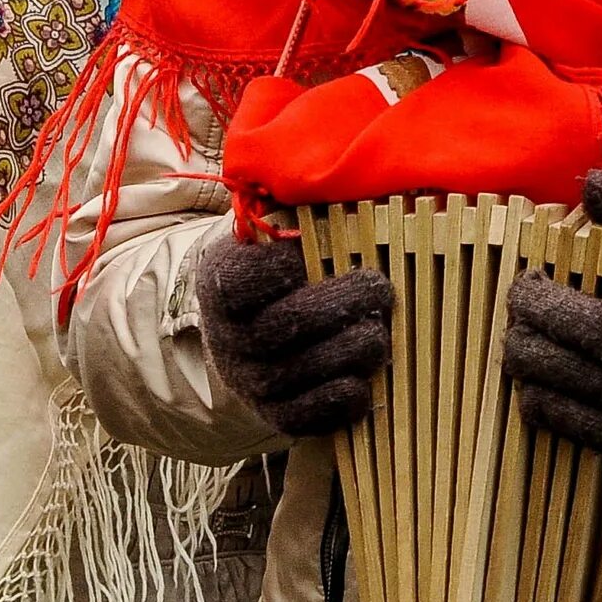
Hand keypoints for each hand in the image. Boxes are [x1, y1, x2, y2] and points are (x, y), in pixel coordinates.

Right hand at [195, 226, 392, 437]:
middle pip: (286, 324)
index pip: (242, 279)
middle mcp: (228, 337)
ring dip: (352, 349)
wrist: (245, 330)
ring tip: (378, 330)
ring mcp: (251, 382)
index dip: (279, 267)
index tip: (311, 255)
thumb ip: (302, 213)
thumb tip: (347, 185)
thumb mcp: (275, 233)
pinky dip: (344, 398)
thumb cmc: (277, 269)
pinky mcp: (275, 415)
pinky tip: (365, 375)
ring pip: (302, 372)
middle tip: (379, 288)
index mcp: (223, 283)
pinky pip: (310, 416)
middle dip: (342, 304)